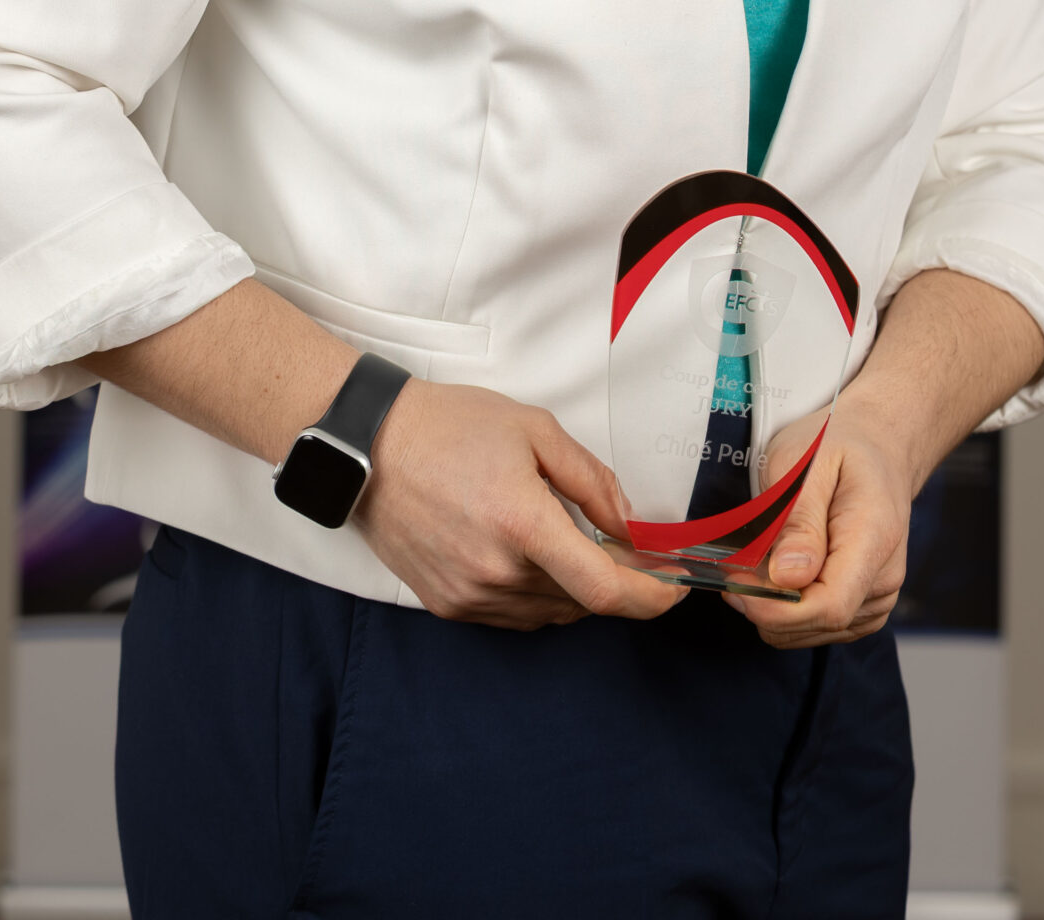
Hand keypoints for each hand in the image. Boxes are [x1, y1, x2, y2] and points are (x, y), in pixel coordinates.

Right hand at [359, 379, 689, 630]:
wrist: (369, 446)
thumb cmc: (450, 427)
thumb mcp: (533, 430)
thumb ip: (590, 479)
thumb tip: (628, 524)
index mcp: (523, 525)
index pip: (605, 590)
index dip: (650, 597)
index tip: (674, 588)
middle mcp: (497, 573)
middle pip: (582, 602)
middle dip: (613, 579)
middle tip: (622, 545)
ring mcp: (470, 596)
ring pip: (551, 612)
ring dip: (573, 587)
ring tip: (565, 540)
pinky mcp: (448, 606)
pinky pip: (515, 616)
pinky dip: (537, 595)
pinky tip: (529, 556)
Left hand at [724, 403, 912, 649]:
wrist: (875, 445)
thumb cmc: (837, 444)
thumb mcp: (807, 463)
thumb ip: (799, 522)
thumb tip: (787, 577)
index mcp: (873, 538)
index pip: (829, 606)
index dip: (776, 608)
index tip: (736, 585)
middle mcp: (883, 577)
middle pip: (818, 623)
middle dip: (766, 606)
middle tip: (732, 569)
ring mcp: (878, 595)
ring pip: (815, 631)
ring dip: (775, 609)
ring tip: (752, 566)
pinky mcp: (865, 603)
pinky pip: (821, 626)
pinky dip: (790, 610)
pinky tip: (775, 577)